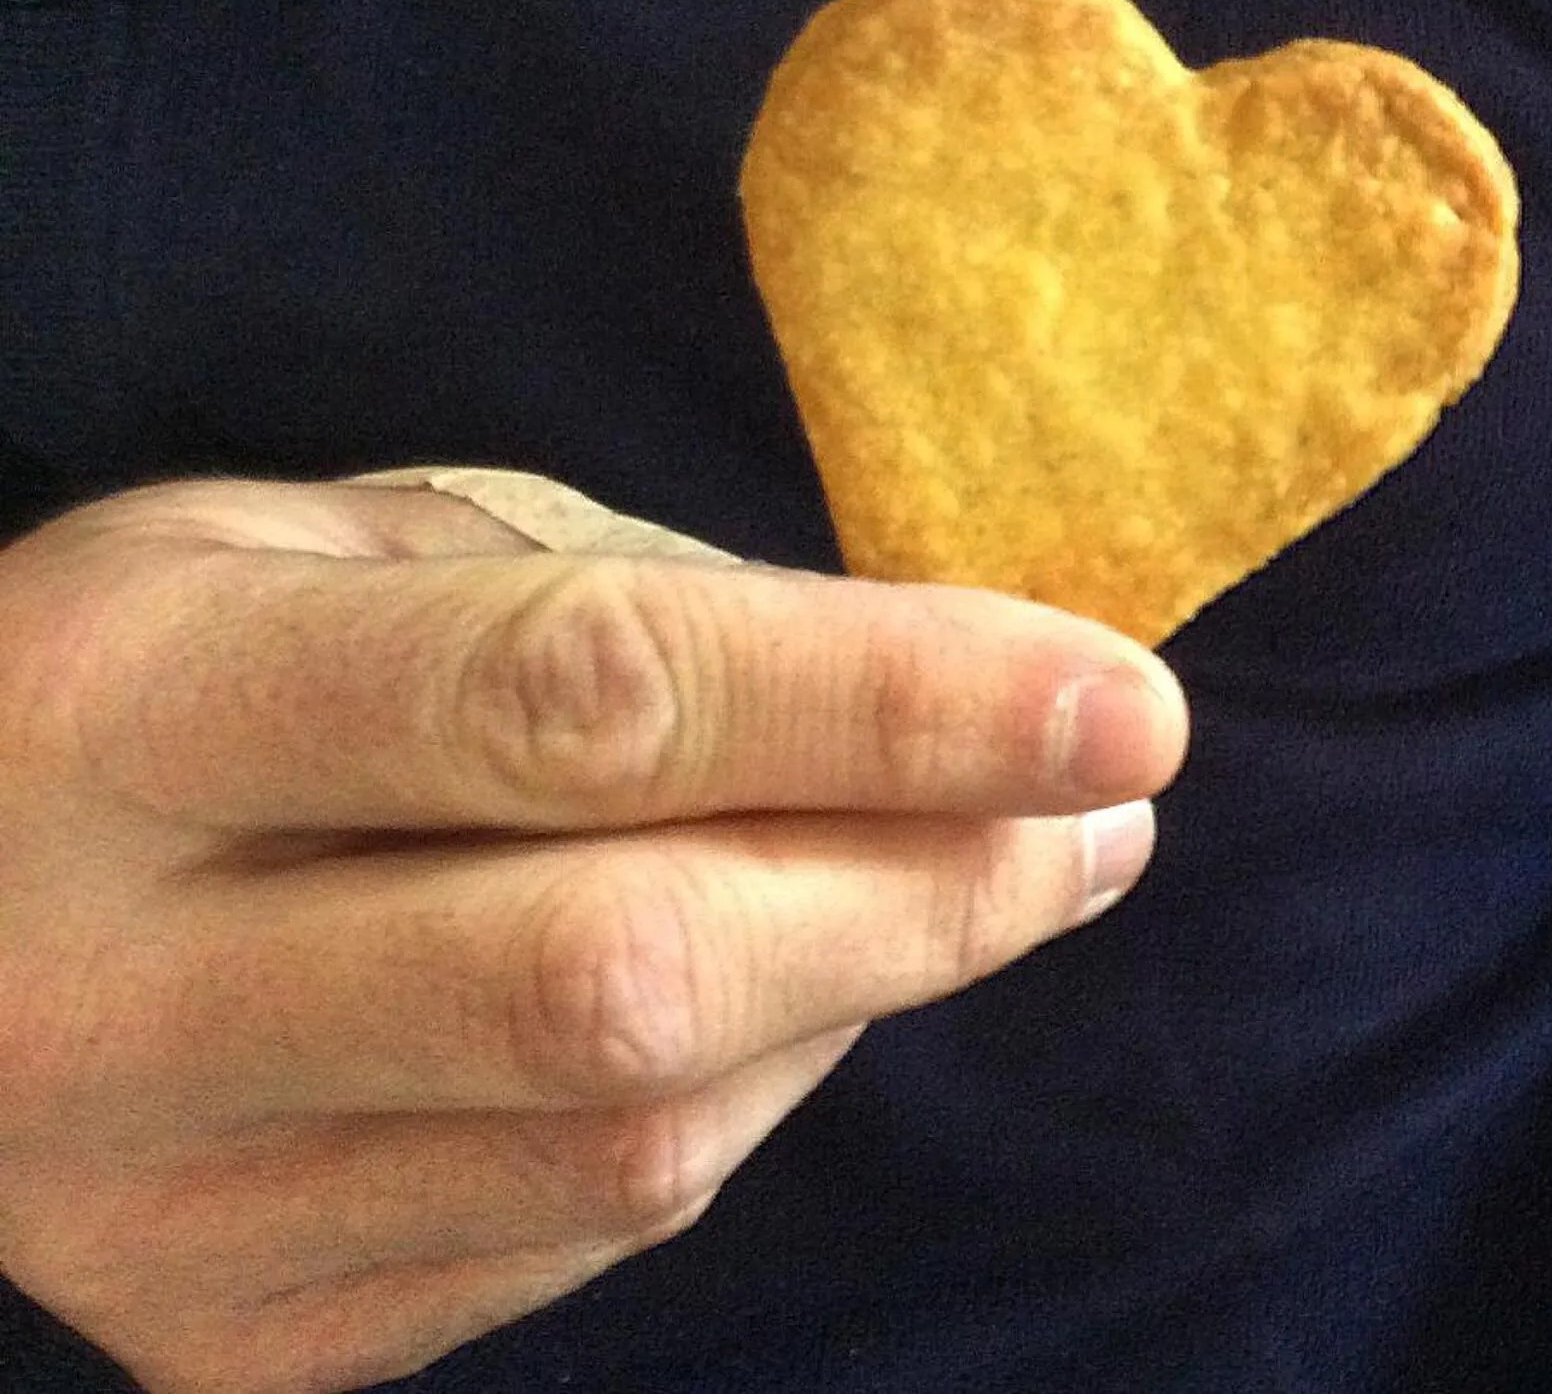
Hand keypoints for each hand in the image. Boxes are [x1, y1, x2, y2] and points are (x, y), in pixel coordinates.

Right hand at [0, 477, 1184, 1393]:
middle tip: (1099, 815)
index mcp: (145, 704)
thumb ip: (623, 604)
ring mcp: (166, 1206)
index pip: (581, 704)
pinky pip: (584, 1239)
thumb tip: (942, 698)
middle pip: (624, 977)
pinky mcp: (238, 1339)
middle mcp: (120, 987)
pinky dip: (734, 1103)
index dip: (890, 706)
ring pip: (633, 1140)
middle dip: (925, 891)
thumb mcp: (347, 546)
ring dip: (857, 998)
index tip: (1123, 707)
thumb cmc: (176, 675)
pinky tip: (761, 1001)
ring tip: (936, 880)